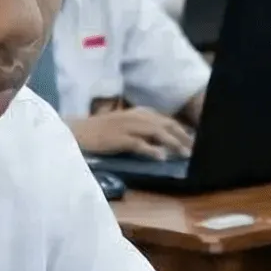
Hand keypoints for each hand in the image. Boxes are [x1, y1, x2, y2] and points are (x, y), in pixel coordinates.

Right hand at [71, 106, 193, 159]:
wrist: (76, 132)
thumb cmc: (98, 131)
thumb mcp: (123, 126)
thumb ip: (140, 130)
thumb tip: (161, 143)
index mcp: (137, 112)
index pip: (165, 119)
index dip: (180, 130)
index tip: (192, 141)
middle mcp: (135, 116)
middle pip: (165, 124)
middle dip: (181, 136)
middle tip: (194, 149)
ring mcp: (127, 126)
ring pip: (156, 132)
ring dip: (172, 143)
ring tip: (183, 154)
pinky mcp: (118, 138)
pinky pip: (139, 143)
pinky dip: (151, 150)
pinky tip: (161, 157)